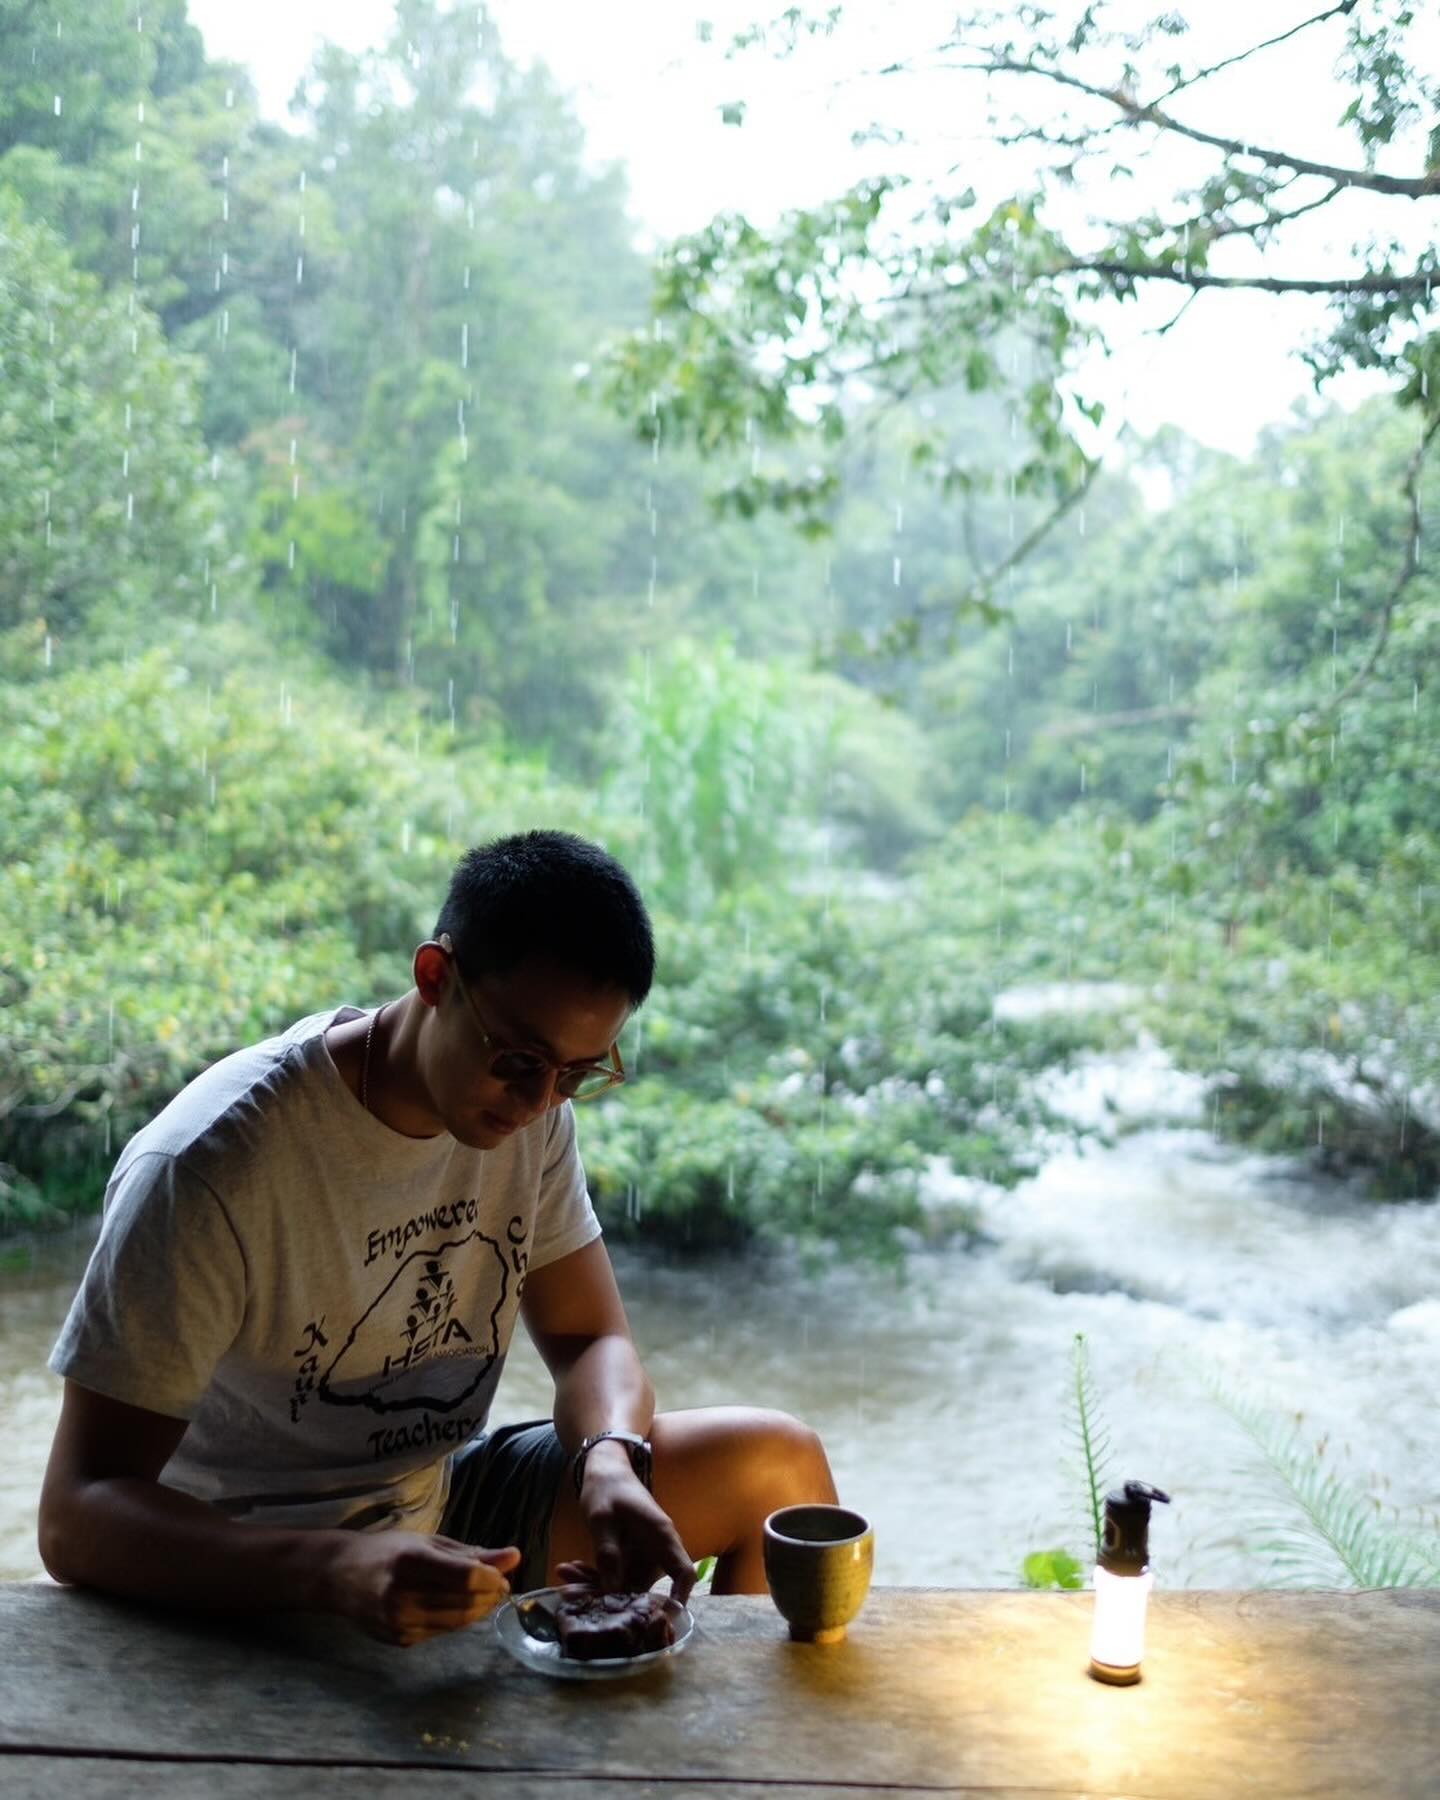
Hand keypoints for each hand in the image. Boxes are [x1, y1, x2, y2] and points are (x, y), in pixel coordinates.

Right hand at [325, 1530, 520, 1647]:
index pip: (465, 1577)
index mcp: (410, 1561)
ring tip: (480, 1593)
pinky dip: (457, 1619)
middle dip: (491, 1594)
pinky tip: (453, 1604)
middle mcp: (402, 1596)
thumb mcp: (428, 1542)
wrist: (340, 1577)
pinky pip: (443, 1632)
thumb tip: (515, 1557)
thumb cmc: (388, 1551)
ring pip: (459, 1622)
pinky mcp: (399, 1641)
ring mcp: (399, 1623)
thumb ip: (472, 1554)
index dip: (492, 1578)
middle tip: (498, 1582)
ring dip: (479, 1608)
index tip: (502, 1572)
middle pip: (466, 1603)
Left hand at [574, 1453, 695, 1602]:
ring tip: (564, 1575)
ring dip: (595, 1587)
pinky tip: (567, 1568)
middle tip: (576, 1594)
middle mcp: (656, 1551)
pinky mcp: (627, 1559)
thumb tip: (611, 1589)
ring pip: (624, 1586)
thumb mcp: (603, 1518)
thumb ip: (607, 1552)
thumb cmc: (609, 1488)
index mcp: (661, 1536)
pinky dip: (591, 1576)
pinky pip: (612, 1576)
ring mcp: (641, 1557)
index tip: (664, 1620)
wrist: (605, 1471)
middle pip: (645, 1588)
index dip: (680, 1597)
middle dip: (613, 1600)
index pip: (683, 1572)